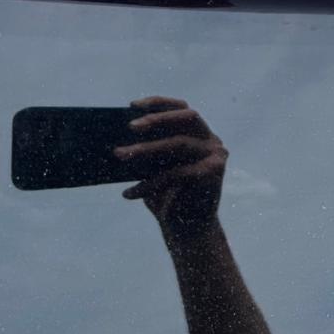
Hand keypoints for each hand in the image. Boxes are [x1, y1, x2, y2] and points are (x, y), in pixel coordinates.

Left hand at [116, 97, 227, 243]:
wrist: (189, 231)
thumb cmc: (167, 195)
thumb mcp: (156, 168)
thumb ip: (149, 148)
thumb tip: (118, 133)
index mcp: (200, 133)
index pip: (182, 108)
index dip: (159, 102)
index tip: (132, 105)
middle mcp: (212, 140)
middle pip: (188, 117)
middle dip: (158, 118)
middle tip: (130, 127)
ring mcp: (215, 156)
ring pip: (179, 143)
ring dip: (146, 148)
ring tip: (119, 155)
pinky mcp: (212, 174)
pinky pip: (176, 173)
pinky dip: (149, 184)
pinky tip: (128, 194)